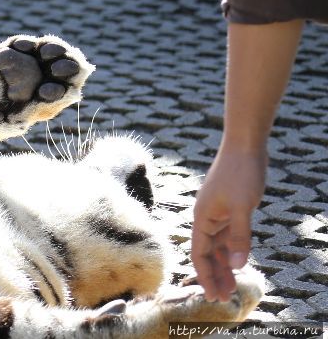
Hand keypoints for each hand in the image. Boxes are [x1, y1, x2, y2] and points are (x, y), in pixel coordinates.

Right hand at [191, 146, 266, 301]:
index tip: (211, 295)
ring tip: (233, 287)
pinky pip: (228, 236)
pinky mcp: (231, 209)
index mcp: (203, 217)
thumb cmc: (240, 173)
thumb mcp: (243, 207)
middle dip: (214, 275)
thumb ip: (239, 236)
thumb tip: (237, 266)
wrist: (244, 146)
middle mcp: (207, 218)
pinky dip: (232, 251)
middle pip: (207, 253)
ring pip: (218, 246)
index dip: (204, 275)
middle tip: (224, 298)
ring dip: (224, 266)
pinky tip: (239, 262)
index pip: (200, 253)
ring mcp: (219, 213)